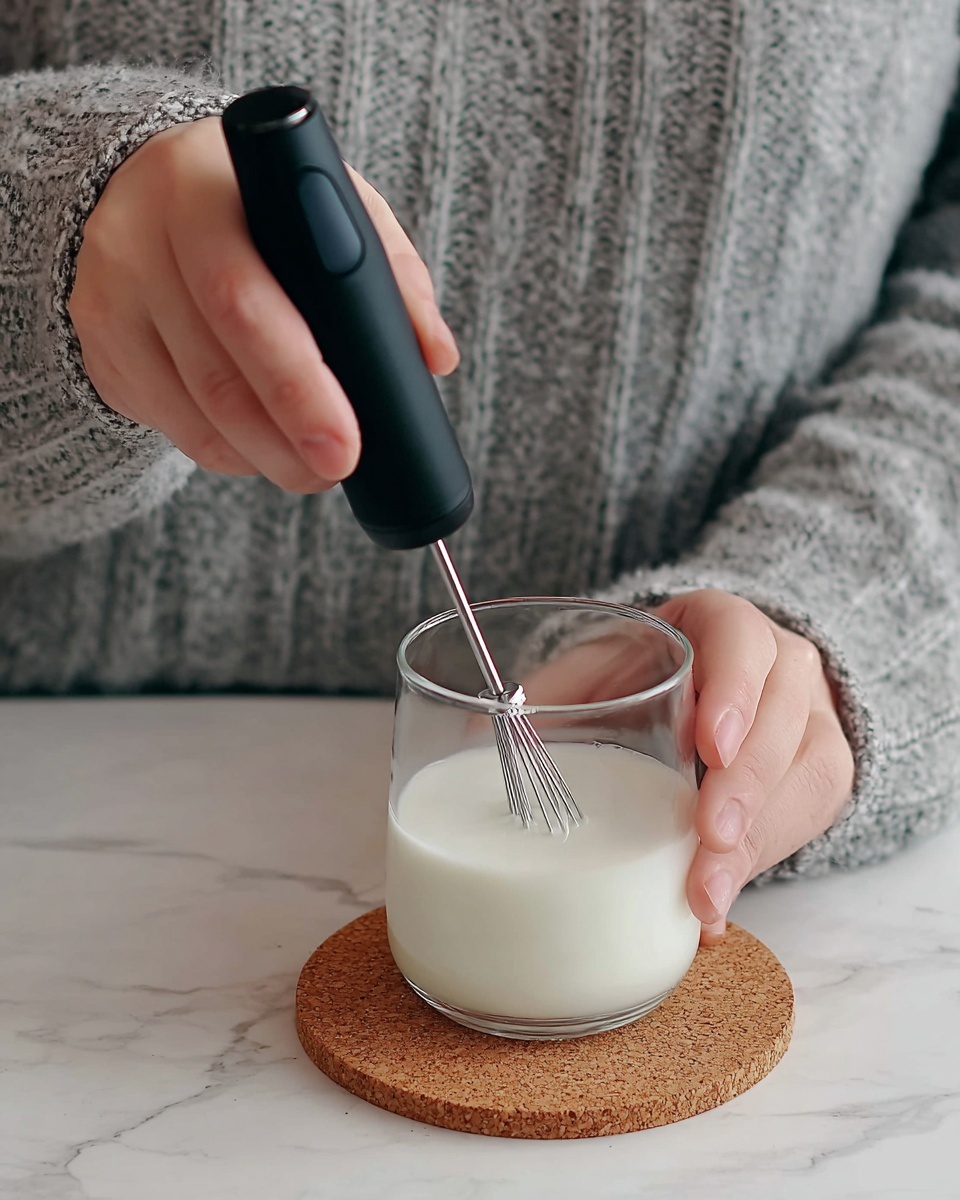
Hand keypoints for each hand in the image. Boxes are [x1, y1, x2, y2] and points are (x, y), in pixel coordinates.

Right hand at [69, 117, 458, 490]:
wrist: (147, 183)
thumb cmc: (261, 202)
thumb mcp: (328, 204)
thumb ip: (389, 271)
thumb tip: (436, 356)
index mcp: (204, 189)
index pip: (243, 298)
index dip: (300, 380)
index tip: (352, 439)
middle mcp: (139, 239)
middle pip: (217, 371)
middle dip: (289, 435)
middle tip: (339, 469)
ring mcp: (109, 296)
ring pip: (195, 411)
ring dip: (265, 456)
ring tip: (314, 468)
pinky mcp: (100, 344)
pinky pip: (172, 424)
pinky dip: (228, 450)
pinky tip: (262, 447)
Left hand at [517, 589, 854, 944]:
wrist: (714, 696)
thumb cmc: (643, 678)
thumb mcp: (602, 668)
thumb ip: (555, 693)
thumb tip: (471, 737)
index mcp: (724, 625)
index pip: (744, 642)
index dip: (734, 691)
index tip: (708, 748)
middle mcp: (781, 668)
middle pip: (782, 722)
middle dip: (745, 791)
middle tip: (708, 841)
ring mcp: (810, 723)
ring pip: (805, 778)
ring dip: (754, 845)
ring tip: (705, 898)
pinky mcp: (816, 780)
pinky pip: (804, 824)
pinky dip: (756, 868)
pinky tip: (713, 911)